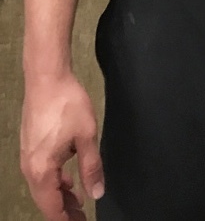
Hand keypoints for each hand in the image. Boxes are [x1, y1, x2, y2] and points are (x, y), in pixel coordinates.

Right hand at [20, 72, 104, 220]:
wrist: (46, 77)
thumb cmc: (67, 104)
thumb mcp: (86, 136)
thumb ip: (91, 167)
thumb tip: (97, 193)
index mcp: (42, 170)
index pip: (53, 208)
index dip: (68, 219)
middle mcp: (30, 168)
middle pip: (45, 200)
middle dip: (64, 211)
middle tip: (82, 216)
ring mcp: (27, 156)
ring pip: (42, 187)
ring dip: (59, 196)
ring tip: (78, 201)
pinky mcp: (29, 145)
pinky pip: (40, 173)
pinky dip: (54, 181)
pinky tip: (68, 177)